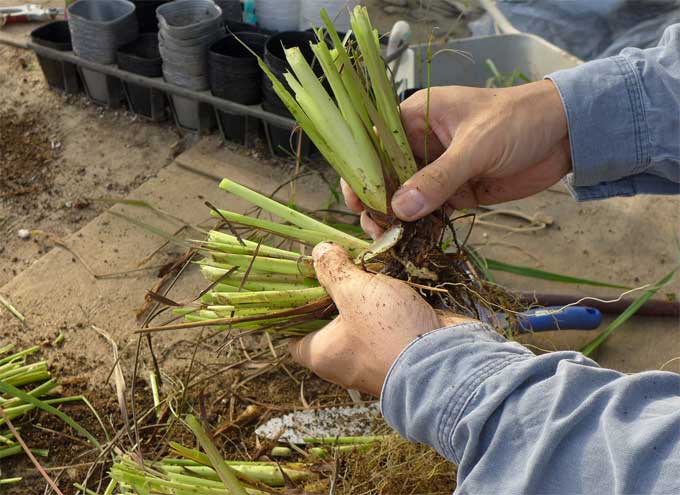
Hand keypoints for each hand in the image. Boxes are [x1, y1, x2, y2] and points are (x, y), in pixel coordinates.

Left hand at [288, 243, 474, 395]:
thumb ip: (333, 270)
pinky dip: (388, 296)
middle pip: (328, 319)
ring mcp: (375, 351)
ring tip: (361, 258)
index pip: (293, 337)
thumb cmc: (388, 331)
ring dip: (363, 289)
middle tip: (333, 259)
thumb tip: (318, 252)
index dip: (292, 311)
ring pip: (360, 315)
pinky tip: (388, 270)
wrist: (448, 360)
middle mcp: (345, 358)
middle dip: (332, 288)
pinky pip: (387, 316)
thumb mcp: (353, 292)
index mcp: (322, 354)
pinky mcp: (402, 342)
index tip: (297, 282)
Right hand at [343, 80, 569, 236]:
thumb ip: (438, 177)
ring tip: (391, 241)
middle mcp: (420, 144)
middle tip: (377, 229)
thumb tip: (399, 209)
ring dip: (397, 219)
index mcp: (415, 118)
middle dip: (377, 202)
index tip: (358, 201)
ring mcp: (437, 170)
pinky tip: (413, 242)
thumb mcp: (476, 146)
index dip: (362, 173)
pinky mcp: (456, 191)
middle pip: (385, 176)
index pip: (375, 146)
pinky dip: (420, 226)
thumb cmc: (518, 121)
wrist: (565, 134)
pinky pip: (430, 211)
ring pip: (405, 198)